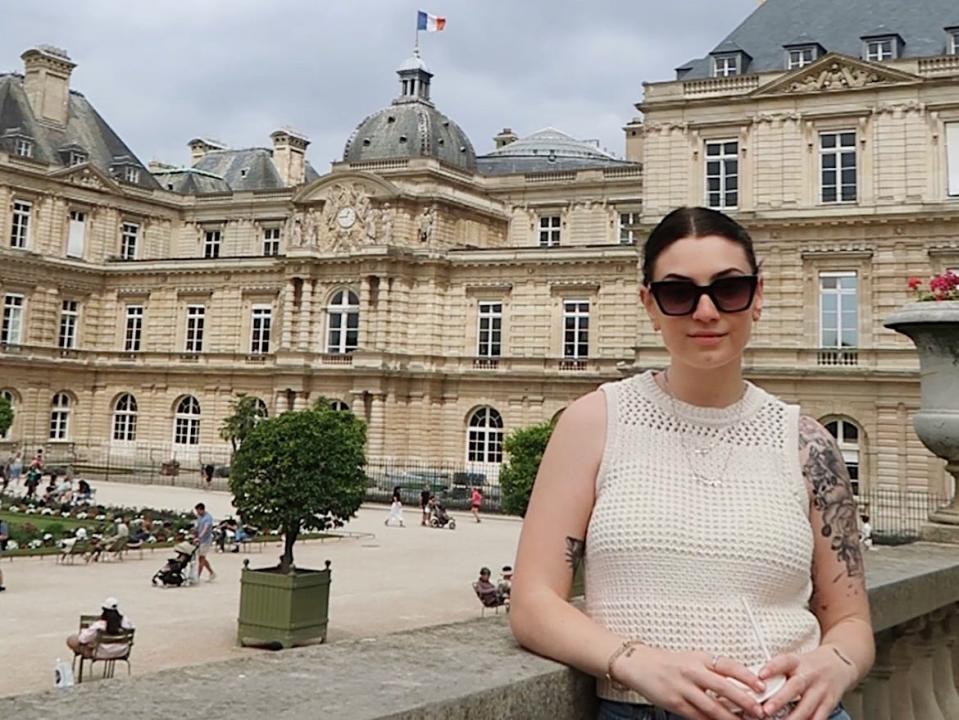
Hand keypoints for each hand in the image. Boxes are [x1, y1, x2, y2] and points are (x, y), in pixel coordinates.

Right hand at [615, 647, 766, 719]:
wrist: (639, 663)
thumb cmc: (669, 662)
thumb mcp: (693, 659)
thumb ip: (713, 671)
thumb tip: (740, 685)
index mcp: (701, 658)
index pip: (729, 665)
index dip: (747, 676)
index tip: (761, 686)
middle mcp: (693, 671)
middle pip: (724, 687)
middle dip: (744, 701)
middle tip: (759, 711)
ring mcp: (683, 687)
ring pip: (712, 706)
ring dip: (730, 718)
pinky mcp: (674, 702)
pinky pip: (697, 716)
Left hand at [758, 645, 856, 719]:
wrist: (838, 663)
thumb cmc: (808, 665)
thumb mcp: (793, 661)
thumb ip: (777, 671)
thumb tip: (753, 683)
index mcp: (796, 661)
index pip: (784, 661)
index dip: (772, 668)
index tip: (760, 676)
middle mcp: (809, 674)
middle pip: (795, 687)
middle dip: (780, 700)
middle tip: (766, 710)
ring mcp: (820, 689)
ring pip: (807, 706)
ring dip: (793, 718)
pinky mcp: (829, 702)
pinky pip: (820, 716)